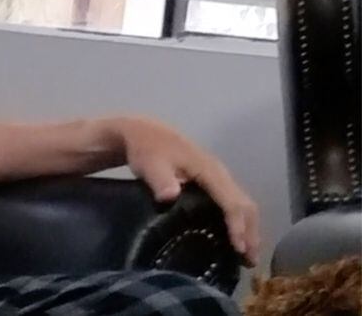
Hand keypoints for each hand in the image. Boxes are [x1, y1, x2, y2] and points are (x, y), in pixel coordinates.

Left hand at [106, 116, 259, 266]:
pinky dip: (240, 220)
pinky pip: (234, 201)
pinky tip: (235, 237)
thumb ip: (160, 180)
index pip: (231, 200)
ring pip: (243, 203)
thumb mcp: (149, 164)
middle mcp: (219, 172)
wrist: (142, 132)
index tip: (238, 249)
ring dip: (249, 228)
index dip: (237, 225)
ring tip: (247, 256)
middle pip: (244, 203)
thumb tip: (170, 196)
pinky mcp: (213, 180)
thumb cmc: (146, 149)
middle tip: (250, 261)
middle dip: (250, 232)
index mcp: (208, 169)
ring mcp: (218, 175)